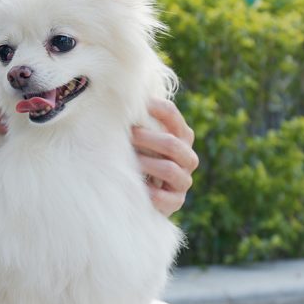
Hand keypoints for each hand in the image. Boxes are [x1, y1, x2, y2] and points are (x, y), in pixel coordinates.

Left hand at [132, 98, 198, 216]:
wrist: (146, 197)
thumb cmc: (141, 160)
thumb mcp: (142, 141)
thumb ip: (139, 124)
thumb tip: (115, 102)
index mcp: (182, 137)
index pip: (172, 115)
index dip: (155, 108)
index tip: (135, 106)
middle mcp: (187, 158)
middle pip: (172, 144)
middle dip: (147, 139)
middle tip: (128, 136)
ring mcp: (184, 181)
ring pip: (169, 169)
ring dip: (146, 163)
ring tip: (128, 161)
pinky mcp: (176, 202)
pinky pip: (163, 197)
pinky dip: (148, 192)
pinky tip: (133, 186)